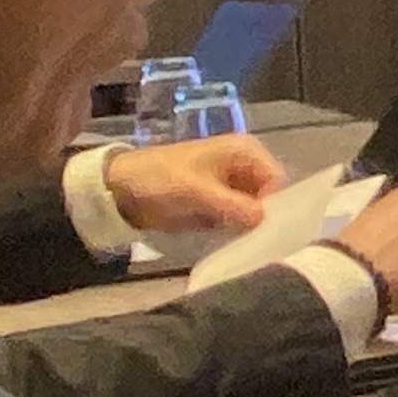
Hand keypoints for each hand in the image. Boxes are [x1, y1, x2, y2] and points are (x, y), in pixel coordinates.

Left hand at [103, 134, 285, 233]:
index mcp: (244, 151)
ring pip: (256, 211)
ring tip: (243, 245)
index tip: (263, 228)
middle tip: (255, 241)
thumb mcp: (196, 190)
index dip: (274, 203)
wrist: (120, 188)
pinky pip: (239, 221)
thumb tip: (264, 219)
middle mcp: (244, 167)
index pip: (276, 179)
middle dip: (263, 217)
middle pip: (270, 196)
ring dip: (250, 228)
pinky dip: (237, 232)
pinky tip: (232, 244)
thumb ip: (231, 204)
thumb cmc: (159, 178)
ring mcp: (233, 187)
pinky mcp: (220, 205)